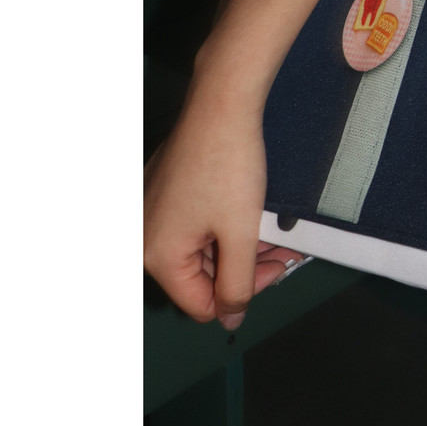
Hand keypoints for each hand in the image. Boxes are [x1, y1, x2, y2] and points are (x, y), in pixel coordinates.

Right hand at [144, 96, 298, 328]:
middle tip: (281, 250)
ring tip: (271, 231)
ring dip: (236, 245)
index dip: (244, 292)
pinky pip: (193, 223)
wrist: (221, 105)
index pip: (201, 304)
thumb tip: (230, 320)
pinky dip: (222, 223)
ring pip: (199, 248)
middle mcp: (145, 238)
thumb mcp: (241, 235)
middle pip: (199, 276)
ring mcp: (151, 211)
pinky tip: (248, 212)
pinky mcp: (162, 190)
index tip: (275, 266)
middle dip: (243, 265)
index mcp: (157, 256)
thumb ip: (237, 285)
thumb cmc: (229, 165)